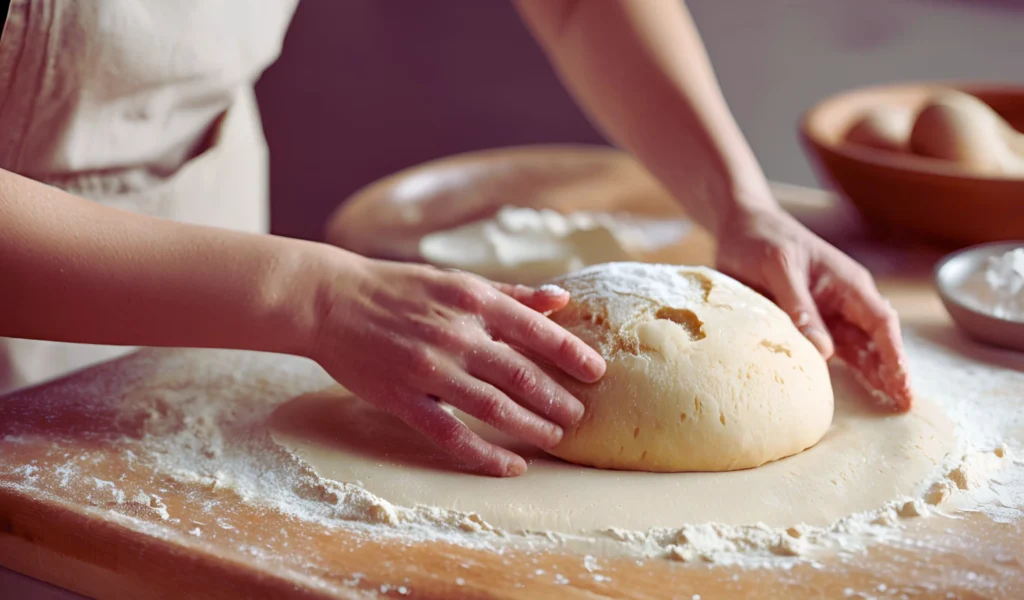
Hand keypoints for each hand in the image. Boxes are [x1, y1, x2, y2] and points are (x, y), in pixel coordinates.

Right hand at [310, 255, 605, 476]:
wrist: (331, 301)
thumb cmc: (398, 289)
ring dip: (531, 427)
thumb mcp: (457, 282)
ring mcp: (429, 370)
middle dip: (557, 399)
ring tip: (554, 438)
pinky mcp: (403, 399)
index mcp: (473, 300)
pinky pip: (451, 435)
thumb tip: (561, 299)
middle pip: (521, 375)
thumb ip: (510, 295)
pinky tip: (511, 466)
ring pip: (494, 408)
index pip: (536, 330)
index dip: (572, 353)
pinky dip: (485, 455)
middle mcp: (456, 334)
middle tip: (579, 416)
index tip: (597, 372)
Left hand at [715, 208, 911, 410]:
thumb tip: (823, 351)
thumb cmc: (762, 240)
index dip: (894, 356)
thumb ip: (799, 306)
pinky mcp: (811, 322)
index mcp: (847, 282)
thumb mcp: (779, 268)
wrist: (741, 227)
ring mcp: (830, 312)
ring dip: (873, 375)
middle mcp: (846, 299)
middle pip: (877, 340)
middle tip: (902, 408)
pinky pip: (833, 349)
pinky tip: (853, 390)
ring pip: (859, 348)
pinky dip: (845, 369)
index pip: (881, 323)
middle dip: (892, 371)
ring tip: (887, 407)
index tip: (903, 386)